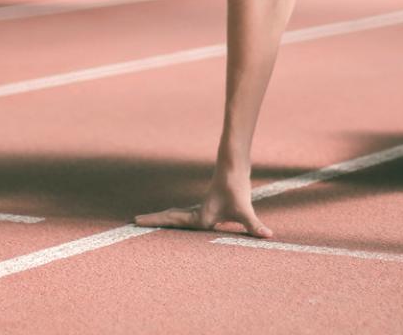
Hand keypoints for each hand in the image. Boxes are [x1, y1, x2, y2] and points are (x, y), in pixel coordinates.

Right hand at [133, 172, 272, 238]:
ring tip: (150, 222)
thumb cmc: (237, 188)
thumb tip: (268, 236)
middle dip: (154, 221)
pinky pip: (185, 214)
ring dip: (164, 220)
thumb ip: (254, 226)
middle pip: (171, 219)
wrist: (234, 166)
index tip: (136, 220)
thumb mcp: (245, 211)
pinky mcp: (207, 205)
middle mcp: (197, 213)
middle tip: (134, 221)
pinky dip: (175, 217)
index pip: (173, 222)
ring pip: (177, 216)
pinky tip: (176, 219)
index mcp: (200, 217)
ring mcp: (200, 208)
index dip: (154, 221)